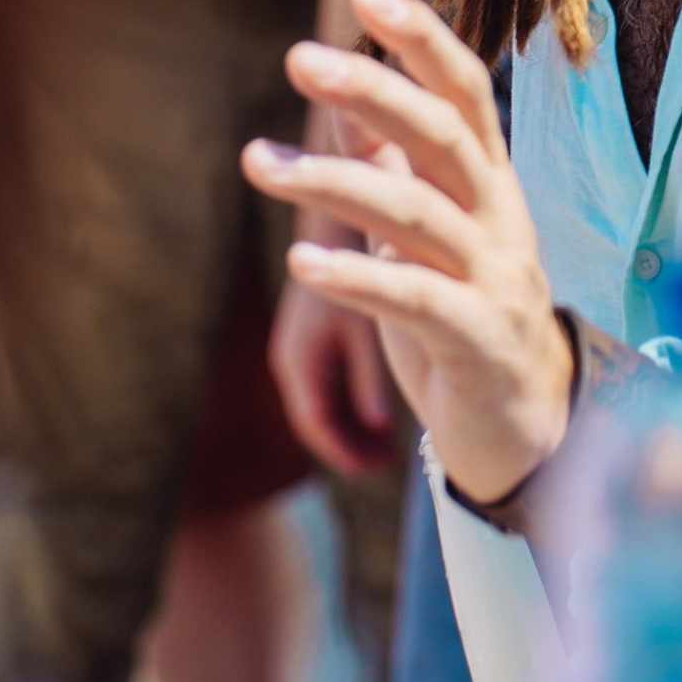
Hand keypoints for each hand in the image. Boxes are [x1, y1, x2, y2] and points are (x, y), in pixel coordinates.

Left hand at [243, 0, 574, 508]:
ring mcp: (497, 277)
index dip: (421, 38)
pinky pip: (417, 301)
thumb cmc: (464, 313)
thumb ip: (394, 169)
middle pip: (444, 134)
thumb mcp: (425, 234)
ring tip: (257, 161)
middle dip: (373, 89)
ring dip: (333, 182)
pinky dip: (359, 280)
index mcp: (490, 181)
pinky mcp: (480, 340)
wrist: (526, 425)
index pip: (465, 90)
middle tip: (301, 57)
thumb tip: (347, 104)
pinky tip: (304, 265)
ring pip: (417, 213)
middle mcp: (500, 216)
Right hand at [268, 250, 398, 475]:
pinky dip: (351, 401)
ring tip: (388, 443)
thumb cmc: (357, 265)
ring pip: (323, 402)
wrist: (338, 213)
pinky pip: (328, 382)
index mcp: (300, 360)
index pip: (316, 426)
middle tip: (388, 463)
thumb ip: (368, 376)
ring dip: (352, 424)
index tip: (381, 468)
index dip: (347, 453)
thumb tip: (377, 426)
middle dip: (350, 445)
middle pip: (318, 419)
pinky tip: (383, 404)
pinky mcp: (314, 333)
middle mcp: (293, 356)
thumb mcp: (364, 326)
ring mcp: (301, 344)